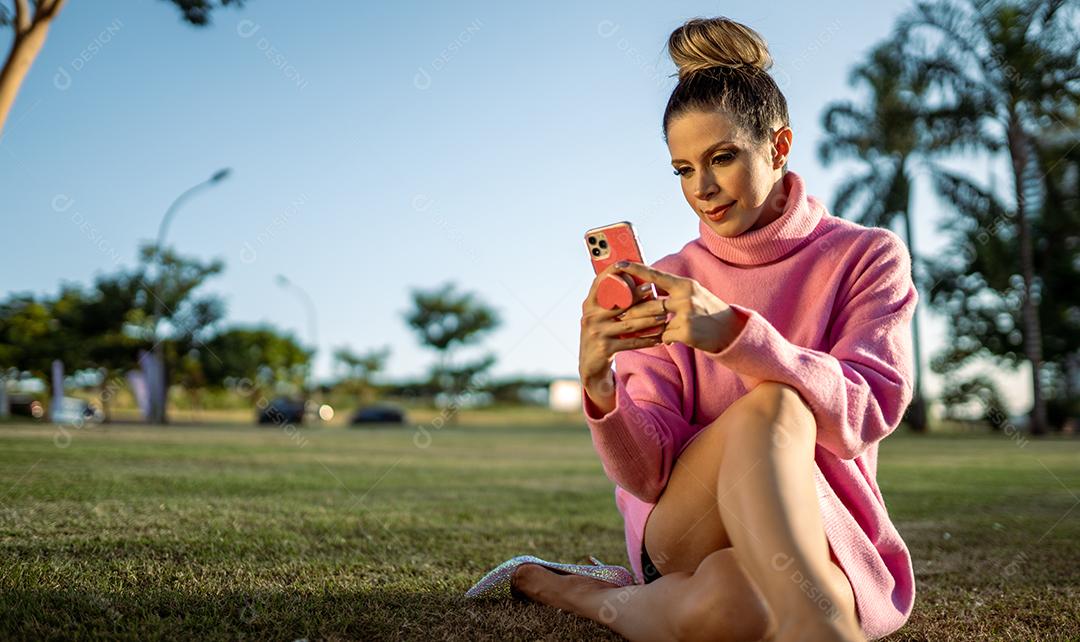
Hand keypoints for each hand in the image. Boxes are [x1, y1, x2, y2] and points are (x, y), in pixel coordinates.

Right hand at [578, 263, 668, 388]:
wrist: (590, 366)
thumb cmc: (601, 335)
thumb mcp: (600, 318)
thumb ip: (610, 304)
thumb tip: (632, 282)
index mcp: (589, 306)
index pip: (598, 284)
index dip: (610, 272)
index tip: (624, 263)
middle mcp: (590, 317)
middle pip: (619, 304)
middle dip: (637, 295)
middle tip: (653, 288)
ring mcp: (597, 333)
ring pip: (629, 324)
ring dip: (649, 319)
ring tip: (663, 315)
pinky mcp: (605, 348)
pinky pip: (631, 342)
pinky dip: (646, 340)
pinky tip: (659, 338)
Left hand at [611, 261, 745, 353]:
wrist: (730, 330)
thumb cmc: (708, 310)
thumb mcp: (693, 294)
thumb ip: (672, 290)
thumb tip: (647, 288)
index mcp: (685, 285)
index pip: (656, 275)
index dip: (636, 270)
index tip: (619, 265)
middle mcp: (686, 297)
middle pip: (650, 304)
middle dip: (633, 312)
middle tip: (620, 314)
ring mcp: (687, 315)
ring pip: (655, 322)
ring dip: (646, 327)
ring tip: (639, 328)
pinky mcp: (687, 332)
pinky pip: (665, 336)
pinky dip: (665, 339)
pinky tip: (670, 339)